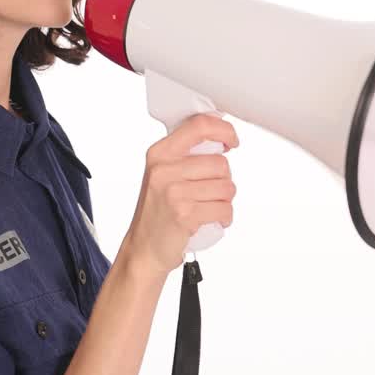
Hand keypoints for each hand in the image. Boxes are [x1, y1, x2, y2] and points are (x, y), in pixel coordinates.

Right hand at [120, 113, 239, 279]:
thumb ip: (185, 153)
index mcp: (160, 153)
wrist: (144, 248)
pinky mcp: (185, 214)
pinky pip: (224, 209)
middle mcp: (164, 169)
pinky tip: (211, 220)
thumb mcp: (163, 173)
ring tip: (207, 207)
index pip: (200, 125)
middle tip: (209, 193)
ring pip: (227, 187)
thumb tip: (220, 135)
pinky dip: (224, 217)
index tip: (231, 141)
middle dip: (224, 180)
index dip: (224, 130)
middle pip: (221, 163)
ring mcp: (174, 192)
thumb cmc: (157, 211)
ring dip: (225, 201)